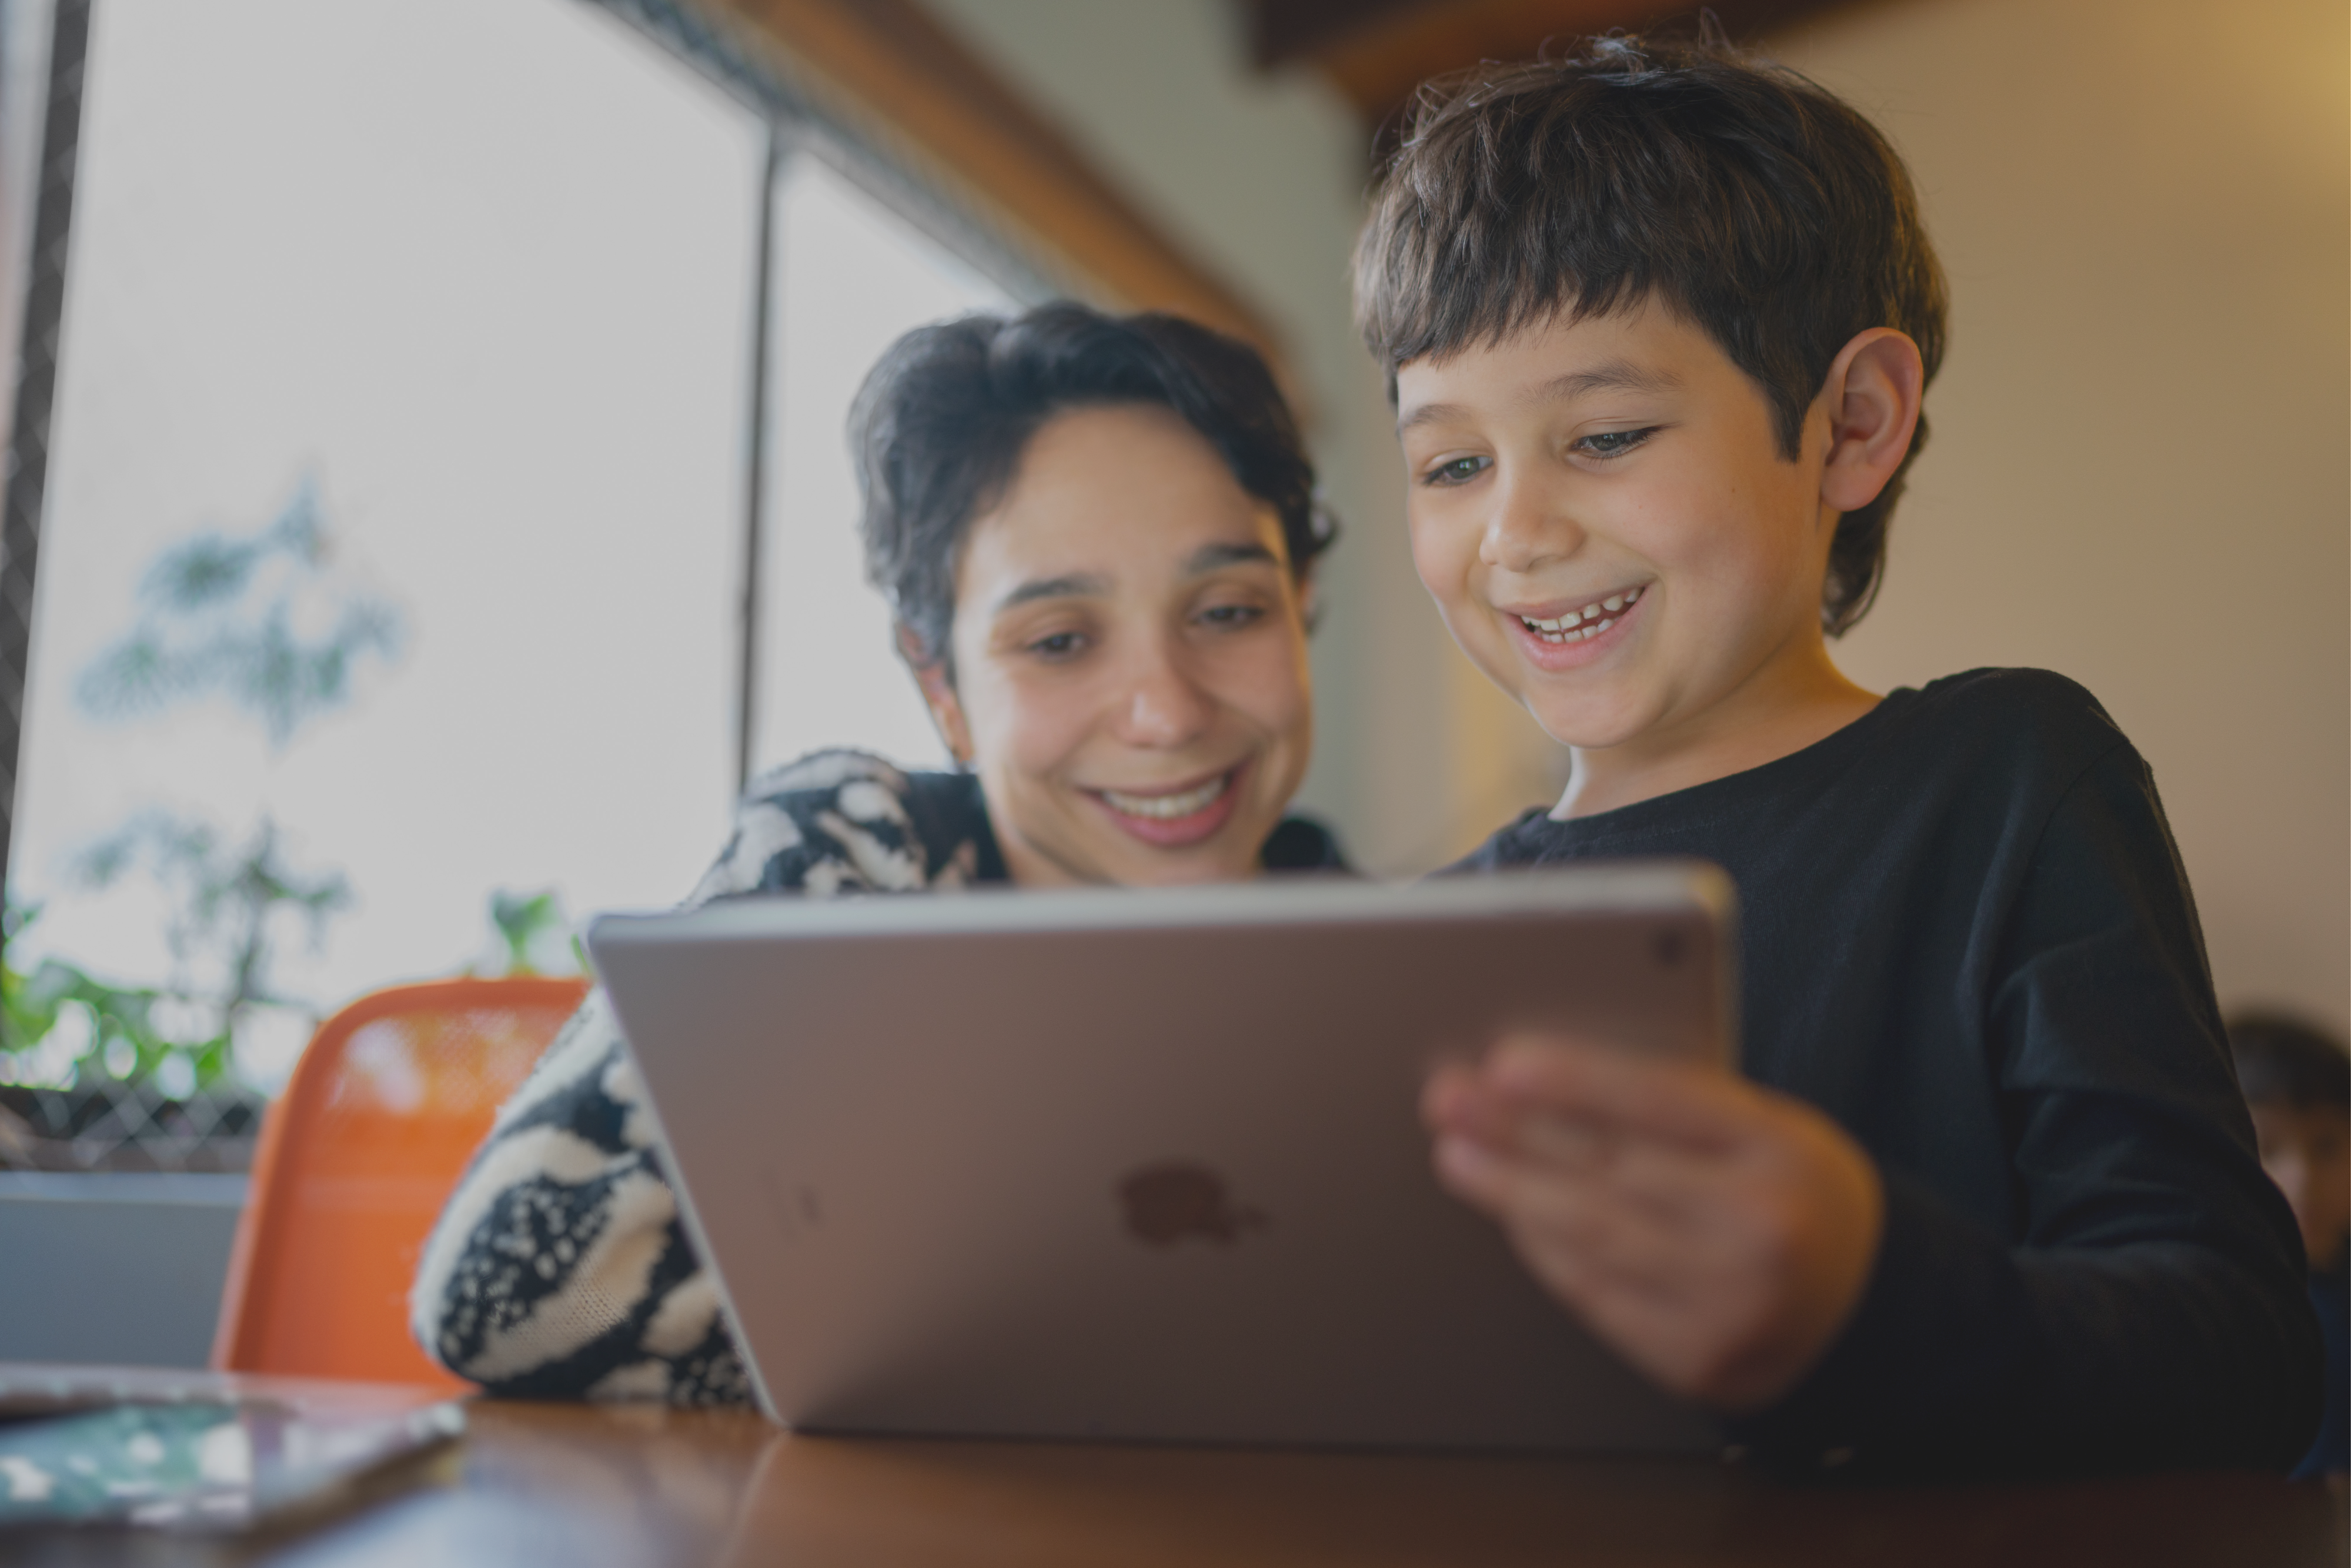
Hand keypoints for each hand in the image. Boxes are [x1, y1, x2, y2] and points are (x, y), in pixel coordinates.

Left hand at [1421, 1033, 1884, 1412]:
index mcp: (1780, 1148)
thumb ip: (1676, 1101)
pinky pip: (1594, 1295)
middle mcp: (1758, 1228)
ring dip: (1510, 1191)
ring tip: (1457, 1153)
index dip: (1574, 1081)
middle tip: (1449, 1100)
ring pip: (1590, 1235)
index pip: (1660, 1101)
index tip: (1503, 1062)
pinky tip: (1511, 1215)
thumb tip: (1549, 1077)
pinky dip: (1544, 1250)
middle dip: (1513, 1132)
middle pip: (1609, 1168)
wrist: (1864, 1303)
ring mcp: (1727, 1303)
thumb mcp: (1765, 1124)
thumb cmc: (1791, 1189)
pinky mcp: (1696, 1360)